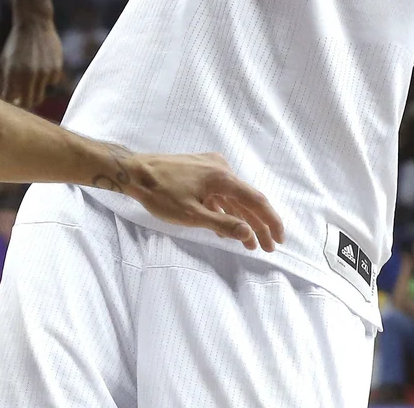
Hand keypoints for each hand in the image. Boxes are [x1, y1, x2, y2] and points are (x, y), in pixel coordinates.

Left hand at [0, 15, 63, 108]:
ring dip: (35, 89)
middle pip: (28, 103)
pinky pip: (52, 82)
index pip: (10, 100)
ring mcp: (44, 73)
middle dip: (25, 104)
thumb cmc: (16, 43)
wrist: (34, 24)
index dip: (11, 104)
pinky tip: (44, 64)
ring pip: (40, 94)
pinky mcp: (56, 69)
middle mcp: (29, 75)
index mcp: (12, 73)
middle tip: (23, 100)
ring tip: (32, 73)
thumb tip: (11, 99)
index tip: (12, 102)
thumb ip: (7, 80)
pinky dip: (47, 78)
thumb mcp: (5, 60)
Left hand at [102, 149, 284, 252]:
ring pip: (233, 197)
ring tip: (250, 242)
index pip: (256, 200)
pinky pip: (220, 192)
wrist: (134, 171)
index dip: (270, 221)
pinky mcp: (200, 169)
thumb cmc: (160, 194)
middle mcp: (221, 168)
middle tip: (267, 248)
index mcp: (222, 177)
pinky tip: (227, 226)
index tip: (279, 239)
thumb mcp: (192, 215)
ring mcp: (210, 167)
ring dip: (241, 219)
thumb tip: (248, 234)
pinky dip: (226, 209)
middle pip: (246, 199)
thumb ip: (222, 225)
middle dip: (258, 225)